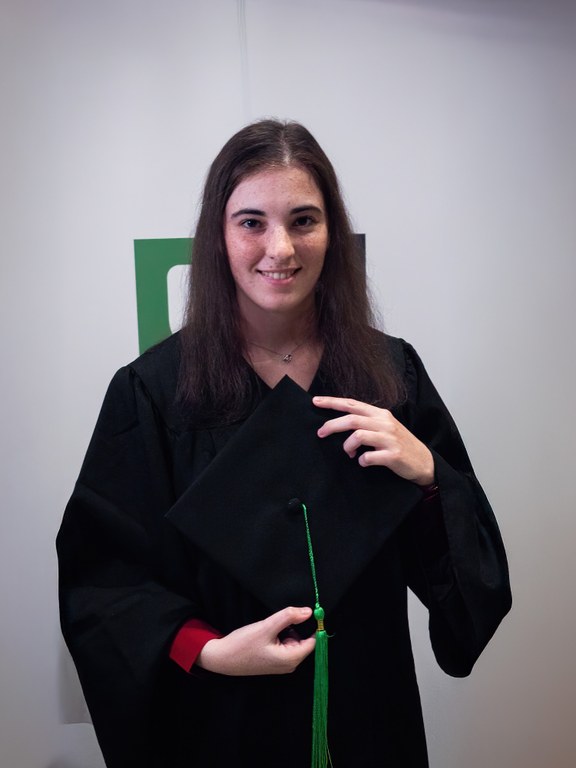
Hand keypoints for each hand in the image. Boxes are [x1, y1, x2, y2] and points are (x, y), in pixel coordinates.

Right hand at [196, 606, 315, 675]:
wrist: (222, 658)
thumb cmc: (243, 644)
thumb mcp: (266, 627)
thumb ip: (288, 617)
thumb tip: (309, 611)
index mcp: (291, 659)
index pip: (313, 642)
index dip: (312, 626)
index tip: (307, 611)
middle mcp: (289, 665)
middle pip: (303, 641)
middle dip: (294, 628)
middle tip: (277, 623)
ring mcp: (281, 664)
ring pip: (292, 641)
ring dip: (285, 632)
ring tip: (268, 630)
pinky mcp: (274, 662)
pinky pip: (284, 645)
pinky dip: (279, 637)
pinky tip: (265, 636)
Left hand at [313, 395, 434, 485]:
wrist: (424, 462)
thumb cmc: (400, 444)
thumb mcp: (385, 427)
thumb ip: (366, 422)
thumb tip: (340, 423)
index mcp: (380, 414)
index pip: (352, 404)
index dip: (332, 402)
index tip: (315, 402)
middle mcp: (385, 423)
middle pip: (352, 419)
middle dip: (332, 425)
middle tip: (320, 433)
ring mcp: (389, 438)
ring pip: (358, 435)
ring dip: (348, 446)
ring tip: (350, 454)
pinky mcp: (393, 455)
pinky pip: (369, 457)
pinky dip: (362, 460)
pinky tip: (363, 462)